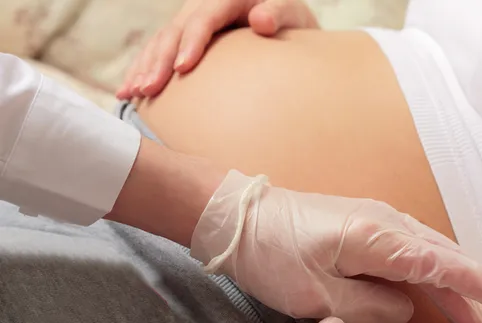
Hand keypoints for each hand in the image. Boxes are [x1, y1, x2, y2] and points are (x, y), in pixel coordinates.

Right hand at [118, 0, 318, 99]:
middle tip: (148, 89)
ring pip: (160, 42)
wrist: (286, 21)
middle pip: (175, 32)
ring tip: (130, 94)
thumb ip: (278, 14)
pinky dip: (142, 70)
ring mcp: (191, 21)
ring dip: (143, 68)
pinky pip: (158, 51)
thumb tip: (261, 20)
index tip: (182, 68)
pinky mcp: (185, 38)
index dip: (191, 42)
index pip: (205, 19)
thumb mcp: (293, 14)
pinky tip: (128, 92)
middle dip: (158, 61)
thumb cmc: (292, 20)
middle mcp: (204, 6)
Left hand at [191, 171, 481, 322]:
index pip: (443, 265)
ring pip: (435, 259)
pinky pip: (415, 257)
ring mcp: (381, 224)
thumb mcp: (315, 293)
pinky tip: (448, 296)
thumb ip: (368, 304)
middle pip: (447, 265)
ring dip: (461, 292)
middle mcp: (388, 225)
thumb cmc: (271, 253)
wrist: (242, 219)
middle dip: (479, 303)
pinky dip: (438, 278)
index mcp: (377, 238)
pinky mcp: (371, 231)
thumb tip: (405, 309)